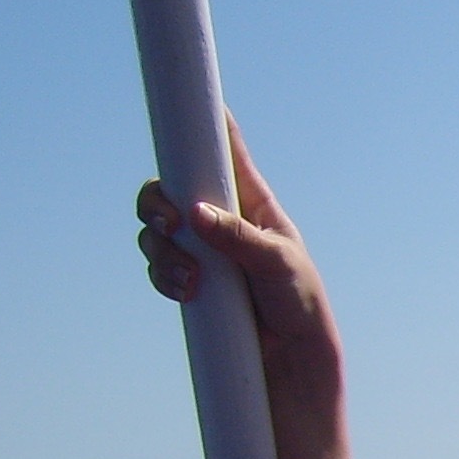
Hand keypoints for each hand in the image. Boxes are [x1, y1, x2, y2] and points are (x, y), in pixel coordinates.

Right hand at [136, 118, 341, 388]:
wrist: (293, 362)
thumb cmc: (300, 304)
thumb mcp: (280, 265)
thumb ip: (240, 239)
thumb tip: (197, 214)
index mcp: (252, 203)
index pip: (224, 152)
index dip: (207, 123)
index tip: (193, 96)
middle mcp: (223, 221)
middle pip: (170, 189)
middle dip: (158, 203)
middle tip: (170, 223)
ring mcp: (203, 251)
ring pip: (158, 231)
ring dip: (161, 249)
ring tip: (190, 278)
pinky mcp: (191, 282)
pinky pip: (159, 266)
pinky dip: (163, 275)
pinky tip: (184, 291)